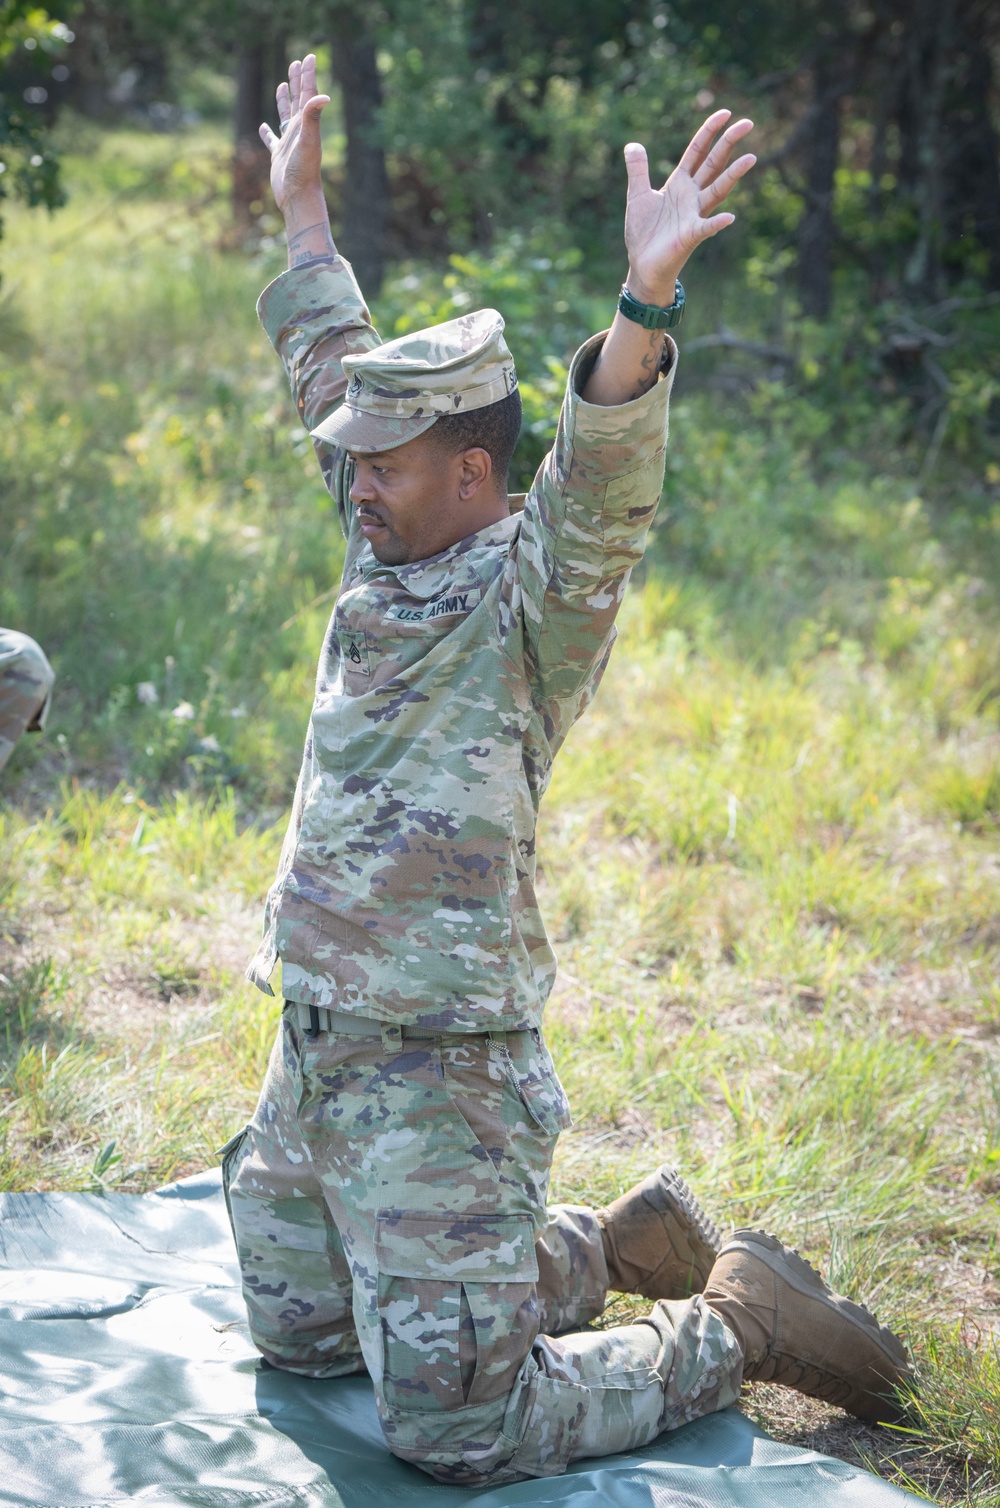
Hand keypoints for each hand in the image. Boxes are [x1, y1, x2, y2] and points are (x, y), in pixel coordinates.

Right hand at [259, 54, 329, 214]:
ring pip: (285, 116)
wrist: (298, 197)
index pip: (308, 93)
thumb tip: (324, 95)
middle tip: (296, 62)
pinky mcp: (278, 156)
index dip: (308, 74)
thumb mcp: (308, 140)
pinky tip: (264, 127)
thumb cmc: (304, 171)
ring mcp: (288, 142)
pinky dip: (268, 133)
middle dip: (298, 80)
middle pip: (298, 99)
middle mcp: (299, 130)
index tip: (309, 56)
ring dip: (283, 100)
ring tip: (281, 85)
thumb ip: (313, 117)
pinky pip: (272, 140)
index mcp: (306, 124)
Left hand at [623, 111, 755, 304]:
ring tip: (751, 158)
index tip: (725, 113)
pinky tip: (729, 217)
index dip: (709, 131)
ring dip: (733, 175)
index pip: (698, 151)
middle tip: (748, 123)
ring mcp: (694, 215)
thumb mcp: (637, 195)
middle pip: (714, 164)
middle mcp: (691, 196)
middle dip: (729, 143)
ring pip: (717, 190)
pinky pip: (706, 228)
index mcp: (679, 183)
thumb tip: (633, 144)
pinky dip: (717, 223)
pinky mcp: (690, 236)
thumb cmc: (644, 233)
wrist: (643, 265)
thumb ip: (638, 169)